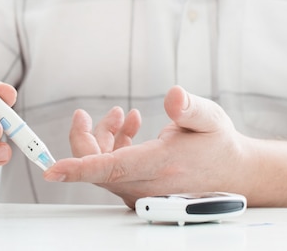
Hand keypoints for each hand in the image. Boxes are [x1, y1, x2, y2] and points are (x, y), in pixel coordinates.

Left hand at [43, 85, 248, 207]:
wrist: (234, 172)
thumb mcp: (210, 119)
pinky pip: (113, 170)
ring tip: (120, 115)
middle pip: (97, 166)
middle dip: (87, 137)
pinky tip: (127, 127)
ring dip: (103, 139)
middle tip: (84, 114)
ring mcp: (141, 190)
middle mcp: (147, 184)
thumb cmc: (219, 145)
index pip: (111, 170)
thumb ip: (190, 108)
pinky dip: (113, 147)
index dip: (79, 169)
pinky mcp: (139, 188)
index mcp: (160, 166)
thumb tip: (172, 96)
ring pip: (103, 167)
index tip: (52, 170)